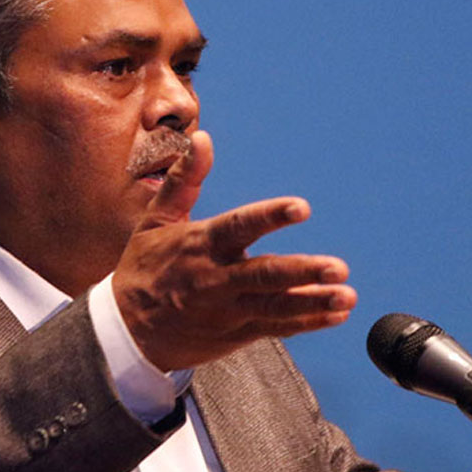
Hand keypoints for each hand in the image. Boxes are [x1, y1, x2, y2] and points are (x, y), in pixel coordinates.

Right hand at [113, 130, 356, 370]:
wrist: (125, 332)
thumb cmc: (143, 270)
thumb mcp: (155, 220)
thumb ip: (184, 179)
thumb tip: (202, 138)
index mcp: (201, 244)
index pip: (240, 226)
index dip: (271, 216)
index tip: (301, 208)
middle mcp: (217, 278)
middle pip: (265, 275)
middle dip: (303, 272)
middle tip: (337, 267)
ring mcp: (228, 310)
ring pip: (276, 307)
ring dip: (314, 302)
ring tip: (346, 298)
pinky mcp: (235, 333)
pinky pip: (276, 328)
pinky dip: (307, 323)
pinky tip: (334, 316)